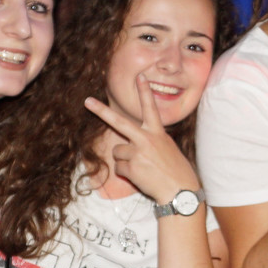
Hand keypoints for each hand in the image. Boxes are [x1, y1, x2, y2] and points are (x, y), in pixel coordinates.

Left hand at [84, 73, 197, 203]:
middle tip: (87, 101)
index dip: (144, 91)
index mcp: (158, 133)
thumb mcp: (167, 149)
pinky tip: (142, 177)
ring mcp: (137, 152)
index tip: (140, 76)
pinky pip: (119, 168)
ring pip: (117, 152)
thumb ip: (150, 142)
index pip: (150, 108)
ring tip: (143, 168)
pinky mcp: (131, 167)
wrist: (180, 191)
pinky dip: (127, 174)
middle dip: (101, 111)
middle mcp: (146, 139)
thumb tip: (129, 146)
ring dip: (125, 161)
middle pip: (119, 121)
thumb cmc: (176, 171)